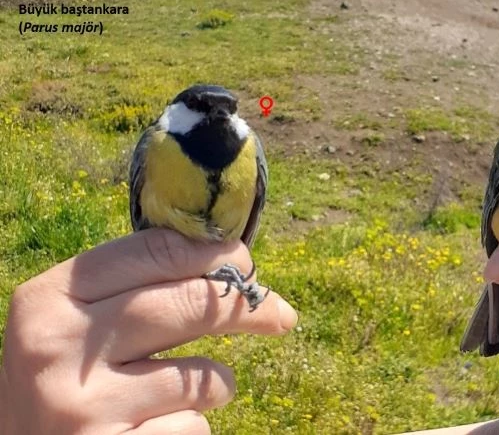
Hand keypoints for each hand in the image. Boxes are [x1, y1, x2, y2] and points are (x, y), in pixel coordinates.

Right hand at [0, 229, 297, 434]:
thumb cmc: (65, 379)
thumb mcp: (78, 324)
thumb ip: (136, 289)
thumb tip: (232, 261)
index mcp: (49, 299)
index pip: (153, 251)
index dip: (214, 253)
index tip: (246, 263)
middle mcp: (59, 348)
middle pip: (189, 304)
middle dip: (246, 304)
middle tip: (280, 313)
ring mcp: (85, 407)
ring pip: (202, 375)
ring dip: (213, 383)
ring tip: (175, 394)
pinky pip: (193, 426)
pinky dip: (189, 425)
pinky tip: (151, 430)